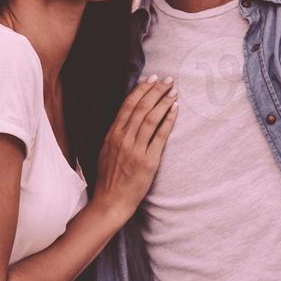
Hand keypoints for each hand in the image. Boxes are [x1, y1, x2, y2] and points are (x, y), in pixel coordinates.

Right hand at [93, 75, 177, 222]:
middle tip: (168, 80)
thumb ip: (116, 135)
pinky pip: (160, 135)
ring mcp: (135, 149)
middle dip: (156, 91)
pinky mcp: (148, 161)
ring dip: (164, 102)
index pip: (127, 105)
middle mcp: (122, 139)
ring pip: (150, 118)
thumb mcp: (106, 151)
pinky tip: (175, 109)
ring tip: (174, 92)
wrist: (111, 201)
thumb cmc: (110, 178)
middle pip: (141, 108)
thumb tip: (126, 119)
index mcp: (112, 135)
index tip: (151, 79)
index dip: (140, 90)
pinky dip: (168, 120)